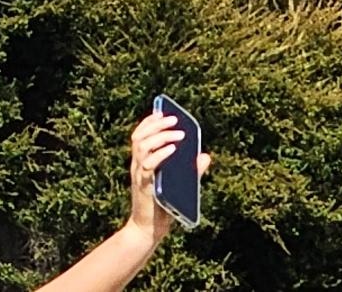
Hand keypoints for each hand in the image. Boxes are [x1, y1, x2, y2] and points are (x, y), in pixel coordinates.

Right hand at [126, 109, 190, 232]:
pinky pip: (149, 165)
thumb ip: (190, 170)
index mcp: (141, 162)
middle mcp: (137, 166)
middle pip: (140, 137)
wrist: (149, 230)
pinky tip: (173, 150)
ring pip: (142, 146)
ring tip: (178, 133)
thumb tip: (205, 155)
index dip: (149, 122)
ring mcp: (139, 175)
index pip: (139, 135)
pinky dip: (161, 154)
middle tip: (174, 119)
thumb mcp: (178, 184)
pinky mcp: (144, 185)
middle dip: (156, 125)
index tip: (161, 111)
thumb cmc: (162, 207)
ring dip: (160, 136)